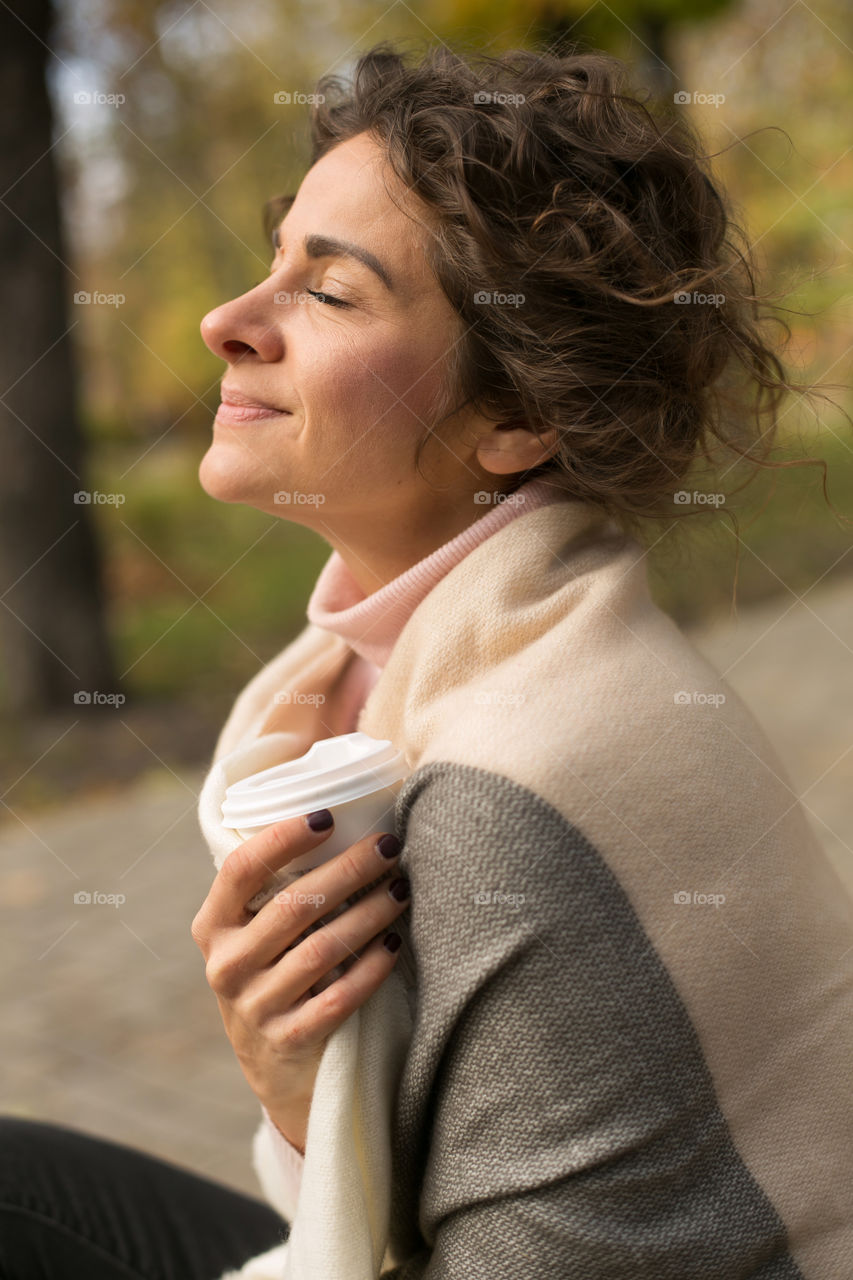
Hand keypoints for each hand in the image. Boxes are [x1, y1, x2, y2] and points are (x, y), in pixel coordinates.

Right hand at [191, 812, 409, 1150]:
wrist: (275, 1069)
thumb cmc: (274, 975)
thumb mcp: (253, 936)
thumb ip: (275, 890)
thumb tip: (340, 821)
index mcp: (214, 927)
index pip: (241, 869)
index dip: (283, 838)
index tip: (326, 816)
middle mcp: (227, 966)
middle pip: (294, 905)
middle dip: (349, 869)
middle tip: (389, 846)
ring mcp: (256, 1008)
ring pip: (322, 949)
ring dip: (369, 914)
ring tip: (402, 890)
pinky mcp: (290, 1040)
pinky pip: (339, 997)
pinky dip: (371, 967)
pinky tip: (395, 944)